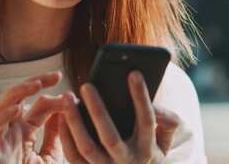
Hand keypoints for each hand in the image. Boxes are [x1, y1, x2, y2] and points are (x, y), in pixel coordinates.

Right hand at [0, 71, 70, 163]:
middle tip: (55, 76)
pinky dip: (2, 118)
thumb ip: (57, 134)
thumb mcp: (52, 156)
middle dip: (35, 82)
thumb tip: (67, 109)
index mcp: (24, 130)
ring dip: (17, 93)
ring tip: (36, 85)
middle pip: (17, 97)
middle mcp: (9, 130)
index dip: (54, 95)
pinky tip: (18, 109)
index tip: (73, 92)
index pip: (37, 104)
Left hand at [59, 71, 180, 163]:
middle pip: (110, 136)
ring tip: (67, 97)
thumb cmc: (149, 153)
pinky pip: (73, 156)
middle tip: (86, 85)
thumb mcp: (165, 141)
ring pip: (87, 146)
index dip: (141, 97)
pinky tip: (61, 116)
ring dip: (74, 121)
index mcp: (147, 149)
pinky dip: (65, 136)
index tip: (134, 73)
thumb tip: (156, 103)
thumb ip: (167, 120)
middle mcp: (126, 161)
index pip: (146, 121)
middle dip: (97, 110)